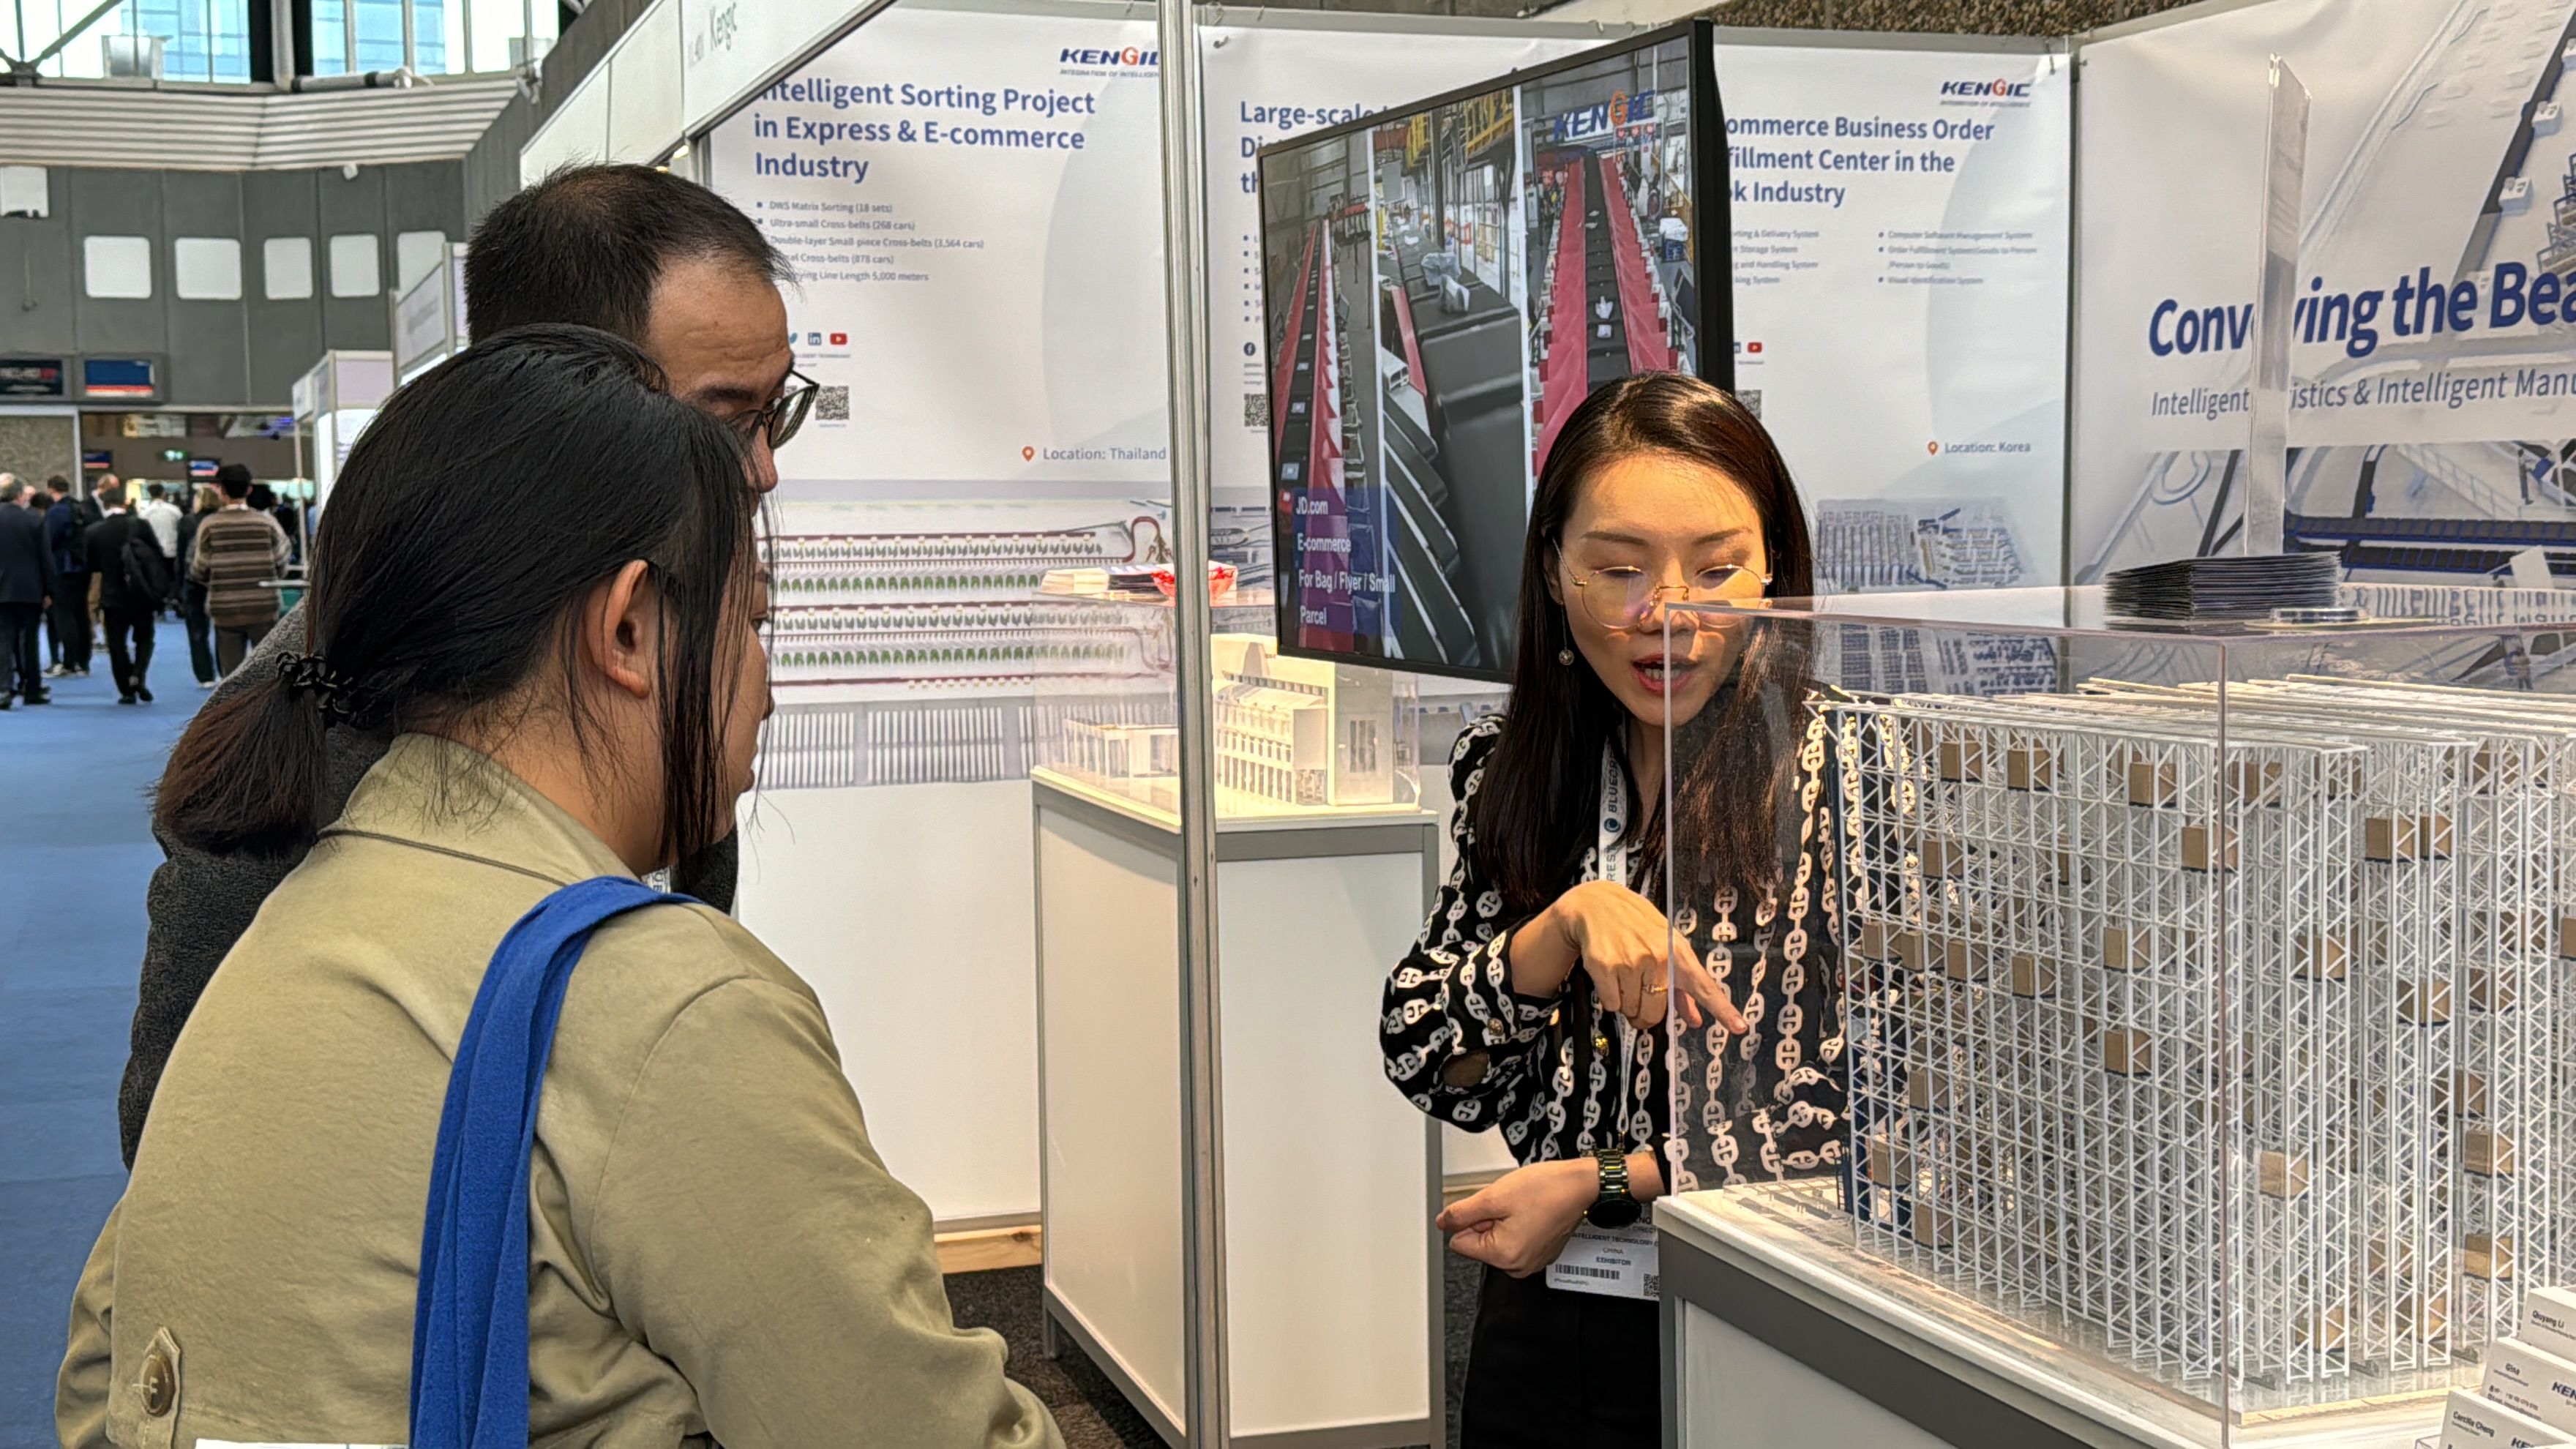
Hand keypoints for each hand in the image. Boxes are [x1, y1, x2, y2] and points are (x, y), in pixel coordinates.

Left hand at [1437, 1160, 1598, 1276]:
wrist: (1581, 1185)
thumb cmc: (1546, 1189)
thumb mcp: (1493, 1196)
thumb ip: (1461, 1213)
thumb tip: (1443, 1223)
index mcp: (1504, 1257)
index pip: (1460, 1242)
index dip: (1471, 1220)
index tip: (1490, 1207)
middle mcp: (1518, 1266)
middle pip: (1479, 1243)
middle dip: (1488, 1221)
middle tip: (1509, 1205)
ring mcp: (1531, 1261)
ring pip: (1496, 1240)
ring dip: (1502, 1221)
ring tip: (1522, 1207)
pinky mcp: (1539, 1252)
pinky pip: (1514, 1239)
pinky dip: (1517, 1224)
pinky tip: (1531, 1211)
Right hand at [1525, 880, 1746, 1035]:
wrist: (1596, 904)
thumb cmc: (1637, 928)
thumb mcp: (1665, 948)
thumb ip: (1682, 988)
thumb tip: (1695, 1020)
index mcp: (1679, 954)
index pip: (1705, 987)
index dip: (1723, 1010)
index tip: (1739, 1028)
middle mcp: (1659, 957)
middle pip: (1655, 1013)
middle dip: (1643, 1013)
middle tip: (1638, 997)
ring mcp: (1632, 961)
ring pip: (1631, 1010)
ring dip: (1626, 1003)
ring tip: (1623, 977)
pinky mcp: (1606, 966)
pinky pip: (1612, 1004)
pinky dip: (1610, 997)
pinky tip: (1610, 975)